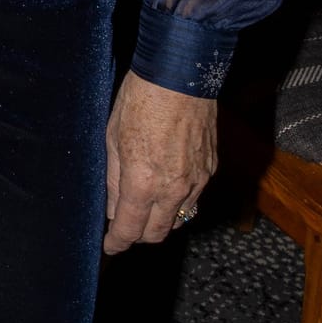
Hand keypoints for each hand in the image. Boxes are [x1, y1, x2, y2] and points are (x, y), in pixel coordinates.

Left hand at [103, 71, 215, 253]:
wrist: (180, 76)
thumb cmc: (140, 101)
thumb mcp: (113, 139)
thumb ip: (115, 181)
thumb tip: (114, 210)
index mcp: (143, 182)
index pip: (130, 229)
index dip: (118, 243)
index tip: (110, 246)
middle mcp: (173, 188)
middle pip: (158, 233)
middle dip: (139, 236)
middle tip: (125, 228)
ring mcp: (197, 181)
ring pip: (179, 219)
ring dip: (161, 220)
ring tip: (145, 208)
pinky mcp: (210, 169)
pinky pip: (194, 199)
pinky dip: (179, 202)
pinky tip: (166, 188)